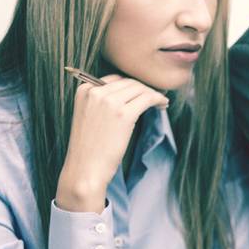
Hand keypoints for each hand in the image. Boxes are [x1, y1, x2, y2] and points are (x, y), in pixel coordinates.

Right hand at [55, 74, 168, 211]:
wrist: (85, 168)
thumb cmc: (89, 147)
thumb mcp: (89, 115)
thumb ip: (102, 101)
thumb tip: (130, 91)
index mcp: (84, 90)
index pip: (115, 79)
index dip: (132, 86)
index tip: (142, 93)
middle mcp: (95, 92)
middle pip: (129, 82)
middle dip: (145, 89)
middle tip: (156, 98)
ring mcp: (109, 102)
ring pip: (140, 88)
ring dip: (154, 94)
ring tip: (161, 103)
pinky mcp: (123, 114)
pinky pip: (148, 98)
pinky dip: (158, 99)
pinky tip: (163, 106)